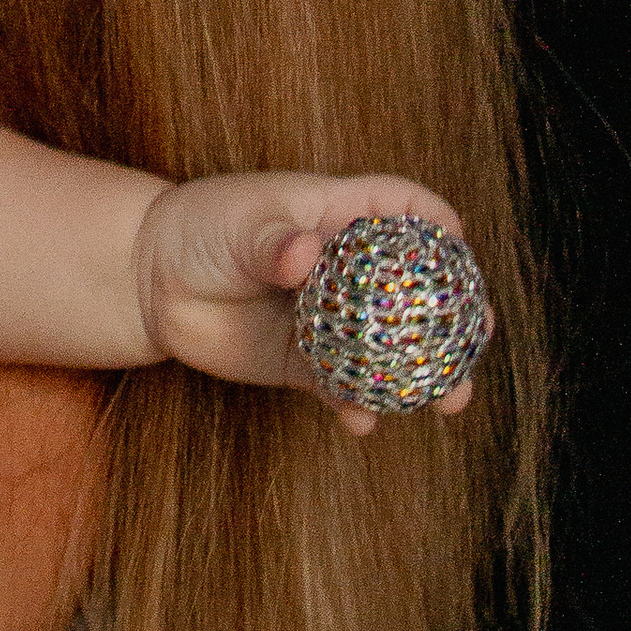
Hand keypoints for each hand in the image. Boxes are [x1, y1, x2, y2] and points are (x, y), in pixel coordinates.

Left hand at [133, 170, 476, 434]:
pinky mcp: (305, 362)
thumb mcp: (238, 225)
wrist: (151, 282)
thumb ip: (274, 241)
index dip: (435, 221)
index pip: (402, 208)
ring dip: (423, 375)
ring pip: (391, 347)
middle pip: (416, 289)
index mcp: (338, 216)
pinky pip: (344, 387)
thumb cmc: (201, 228)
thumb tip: (305, 255)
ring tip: (450, 400)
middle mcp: (346, 269)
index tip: (461, 242)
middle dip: (454, 314)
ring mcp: (330, 318)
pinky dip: (359, 406)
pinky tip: (362, 422)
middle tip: (480, 335)